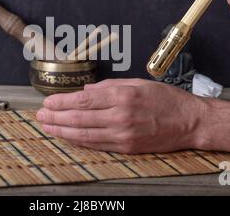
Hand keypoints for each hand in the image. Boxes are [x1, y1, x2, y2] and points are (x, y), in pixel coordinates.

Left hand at [36, 78, 204, 153]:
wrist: (189, 122)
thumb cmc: (165, 99)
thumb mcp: (137, 83)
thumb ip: (108, 86)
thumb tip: (86, 90)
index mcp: (122, 96)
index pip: (83, 101)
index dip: (62, 103)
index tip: (48, 103)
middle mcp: (120, 116)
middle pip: (79, 118)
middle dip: (56, 117)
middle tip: (40, 116)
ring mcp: (123, 135)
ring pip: (84, 135)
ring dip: (62, 131)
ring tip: (47, 127)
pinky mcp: (127, 148)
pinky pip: (97, 145)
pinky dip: (79, 142)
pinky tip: (67, 138)